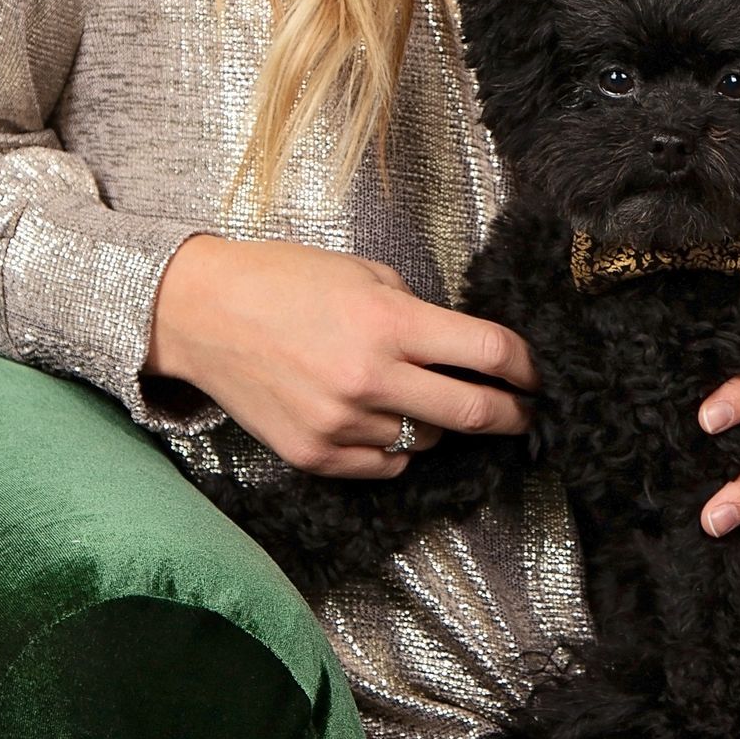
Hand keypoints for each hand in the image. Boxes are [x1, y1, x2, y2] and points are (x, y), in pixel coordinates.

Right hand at [146, 231, 538, 478]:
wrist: (202, 315)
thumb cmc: (283, 281)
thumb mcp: (363, 273)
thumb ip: (416, 312)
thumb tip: (462, 349)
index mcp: (390, 322)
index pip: (489, 354)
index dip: (526, 368)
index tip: (537, 376)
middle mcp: (372, 379)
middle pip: (475, 412)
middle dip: (511, 414)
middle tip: (524, 413)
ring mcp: (344, 424)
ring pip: (428, 441)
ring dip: (437, 423)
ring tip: (415, 395)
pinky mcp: (317, 456)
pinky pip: (385, 464)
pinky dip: (395, 446)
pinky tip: (379, 418)